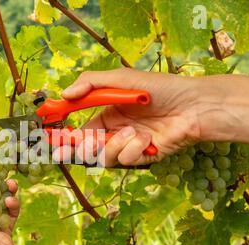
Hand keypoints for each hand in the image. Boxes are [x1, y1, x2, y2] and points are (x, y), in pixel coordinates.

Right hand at [58, 68, 202, 165]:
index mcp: (107, 116)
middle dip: (81, 149)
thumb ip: (91, 83)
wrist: (193, 106)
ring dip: (115, 145)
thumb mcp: (121, 78)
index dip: (67, 137)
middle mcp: (115, 133)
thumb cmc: (159, 88)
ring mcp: (128, 147)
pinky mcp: (142, 158)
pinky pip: (126, 160)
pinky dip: (134, 149)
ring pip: (105, 157)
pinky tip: (148, 139)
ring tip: (133, 132)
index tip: (54, 140)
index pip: (81, 131)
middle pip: (88, 150)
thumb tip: (65, 93)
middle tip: (74, 148)